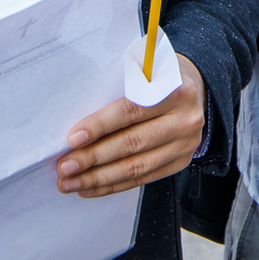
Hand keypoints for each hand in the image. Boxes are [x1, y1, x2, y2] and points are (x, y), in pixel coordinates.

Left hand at [56, 53, 203, 197]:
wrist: (193, 91)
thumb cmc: (158, 78)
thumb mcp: (144, 70)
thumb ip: (119, 89)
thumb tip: (76, 120)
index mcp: (175, 90)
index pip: (131, 111)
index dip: (100, 126)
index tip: (73, 139)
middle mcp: (184, 119)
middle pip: (132, 143)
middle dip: (93, 158)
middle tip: (65, 167)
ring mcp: (185, 144)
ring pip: (136, 167)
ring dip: (99, 178)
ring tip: (71, 182)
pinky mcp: (180, 162)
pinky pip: (143, 179)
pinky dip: (114, 185)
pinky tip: (91, 188)